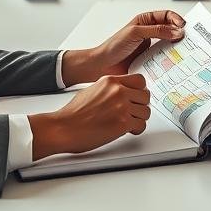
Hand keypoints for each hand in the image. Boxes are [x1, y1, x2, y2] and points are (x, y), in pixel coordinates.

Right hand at [28, 74, 150, 158]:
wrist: (64, 128)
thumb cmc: (73, 114)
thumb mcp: (92, 90)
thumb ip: (108, 89)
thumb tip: (119, 93)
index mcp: (110, 81)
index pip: (140, 80)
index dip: (140, 90)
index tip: (137, 97)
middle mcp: (118, 91)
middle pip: (146, 96)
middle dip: (141, 105)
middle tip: (134, 112)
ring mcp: (121, 106)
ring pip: (146, 112)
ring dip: (139, 119)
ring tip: (129, 123)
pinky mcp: (123, 123)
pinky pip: (141, 125)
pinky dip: (136, 130)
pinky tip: (128, 130)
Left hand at [61, 10, 186, 84]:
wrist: (103, 66)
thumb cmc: (114, 46)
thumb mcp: (136, 33)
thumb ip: (157, 31)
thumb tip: (177, 31)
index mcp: (146, 21)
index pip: (167, 15)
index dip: (177, 19)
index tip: (183, 27)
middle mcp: (150, 33)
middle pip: (172, 29)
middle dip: (181, 33)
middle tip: (190, 39)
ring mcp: (151, 47)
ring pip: (170, 44)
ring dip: (178, 47)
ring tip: (186, 51)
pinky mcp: (151, 60)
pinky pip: (165, 58)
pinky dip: (172, 59)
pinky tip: (176, 63)